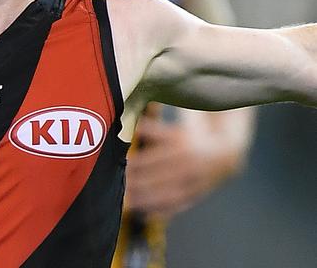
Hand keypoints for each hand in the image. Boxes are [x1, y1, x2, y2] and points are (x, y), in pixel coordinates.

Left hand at [125, 115, 239, 218]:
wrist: (224, 155)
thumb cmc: (191, 140)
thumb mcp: (174, 130)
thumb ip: (153, 130)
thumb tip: (135, 127)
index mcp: (182, 147)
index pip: (154, 158)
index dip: (136, 165)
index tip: (121, 167)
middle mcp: (189, 166)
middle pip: (159, 178)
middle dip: (138, 184)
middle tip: (121, 186)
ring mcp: (193, 183)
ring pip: (167, 194)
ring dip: (146, 200)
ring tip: (128, 202)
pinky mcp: (195, 196)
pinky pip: (177, 207)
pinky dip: (161, 212)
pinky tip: (144, 215)